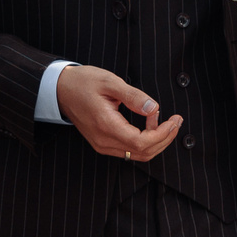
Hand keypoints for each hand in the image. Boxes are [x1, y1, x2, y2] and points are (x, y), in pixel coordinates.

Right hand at [58, 64, 183, 160]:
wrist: (60, 90)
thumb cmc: (83, 83)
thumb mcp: (110, 82)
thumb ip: (133, 96)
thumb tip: (153, 108)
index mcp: (106, 125)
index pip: (142, 143)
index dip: (163, 134)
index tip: (174, 120)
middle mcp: (104, 141)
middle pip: (143, 153)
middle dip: (165, 138)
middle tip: (176, 120)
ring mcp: (103, 145)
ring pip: (137, 154)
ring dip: (156, 141)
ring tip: (164, 120)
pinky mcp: (103, 143)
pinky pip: (129, 150)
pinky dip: (144, 141)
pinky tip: (149, 124)